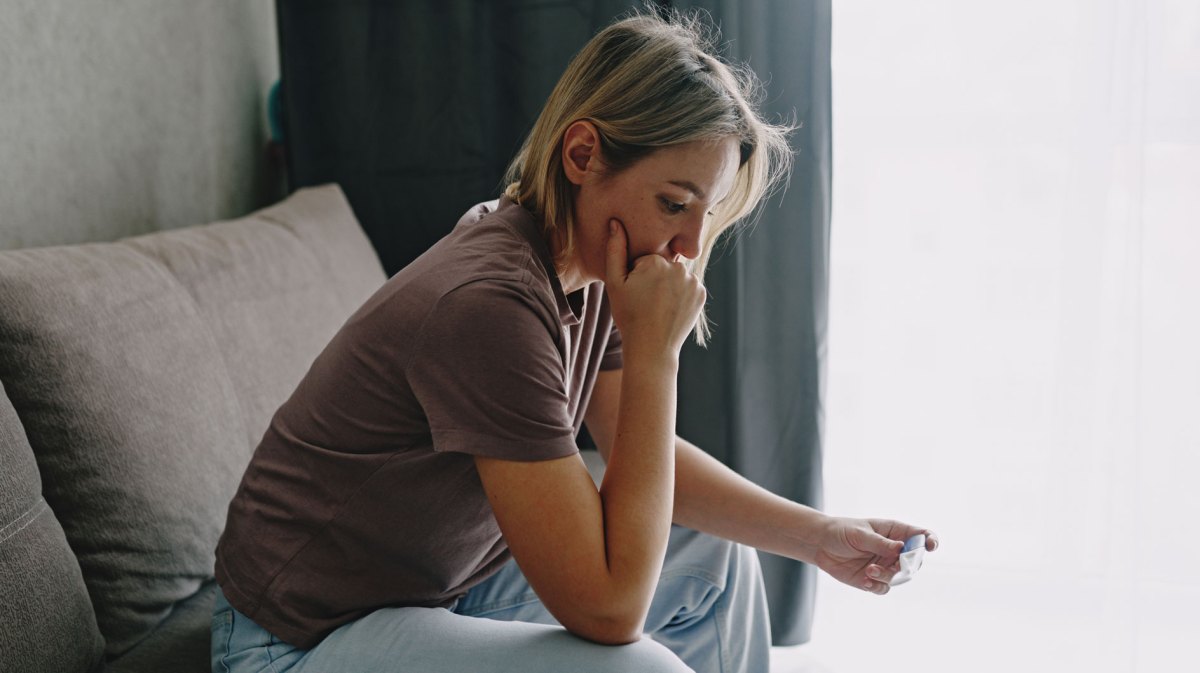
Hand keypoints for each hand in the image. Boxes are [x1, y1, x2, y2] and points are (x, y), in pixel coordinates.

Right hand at [604, 219, 705, 356]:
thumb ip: (615, 251)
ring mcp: (692, 281)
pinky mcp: (701, 294)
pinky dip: (681, 295)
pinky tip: (671, 309)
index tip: (634, 293)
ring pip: (676, 276)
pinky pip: (688, 287)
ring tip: (658, 306)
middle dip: (654, 278)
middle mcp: (678, 267)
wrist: (652, 348)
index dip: (637, 276)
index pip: (646, 259)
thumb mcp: (615, 284)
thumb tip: (616, 223)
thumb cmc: (629, 316)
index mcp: (655, 261)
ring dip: (669, 286)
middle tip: (646, 301)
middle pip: (663, 265)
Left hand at [813, 517, 938, 594]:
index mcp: (895, 532)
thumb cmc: (841, 531)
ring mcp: (886, 565)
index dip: (930, 540)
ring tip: (869, 571)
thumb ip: (880, 543)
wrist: (821, 544)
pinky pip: (884, 588)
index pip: (920, 536)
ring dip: (887, 576)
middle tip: (895, 564)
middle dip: (907, 565)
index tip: (931, 546)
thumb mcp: (860, 534)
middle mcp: (894, 550)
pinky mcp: (874, 579)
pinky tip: (864, 580)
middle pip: (914, 562)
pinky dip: (876, 586)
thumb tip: (901, 548)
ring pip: (900, 577)